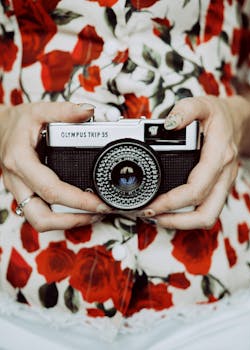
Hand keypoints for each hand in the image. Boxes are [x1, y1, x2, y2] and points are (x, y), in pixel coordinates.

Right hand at [0, 102, 111, 231]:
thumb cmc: (18, 122)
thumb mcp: (40, 110)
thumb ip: (65, 111)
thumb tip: (89, 111)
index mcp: (20, 161)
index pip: (51, 190)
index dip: (78, 201)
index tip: (100, 202)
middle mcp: (18, 181)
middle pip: (42, 217)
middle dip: (73, 221)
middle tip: (99, 213)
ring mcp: (19, 191)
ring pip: (39, 221)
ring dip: (66, 224)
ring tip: (92, 215)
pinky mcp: (25, 194)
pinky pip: (40, 214)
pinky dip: (60, 217)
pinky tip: (78, 210)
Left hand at [140, 96, 248, 229]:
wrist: (238, 121)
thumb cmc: (219, 115)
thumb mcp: (202, 104)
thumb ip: (185, 110)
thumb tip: (168, 123)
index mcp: (219, 156)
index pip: (196, 189)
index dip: (172, 202)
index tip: (151, 205)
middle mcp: (223, 175)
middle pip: (205, 214)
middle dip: (176, 221)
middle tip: (151, 216)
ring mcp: (223, 184)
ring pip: (208, 217)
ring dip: (182, 223)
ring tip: (158, 218)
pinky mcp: (218, 188)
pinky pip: (206, 210)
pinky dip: (187, 216)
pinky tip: (170, 210)